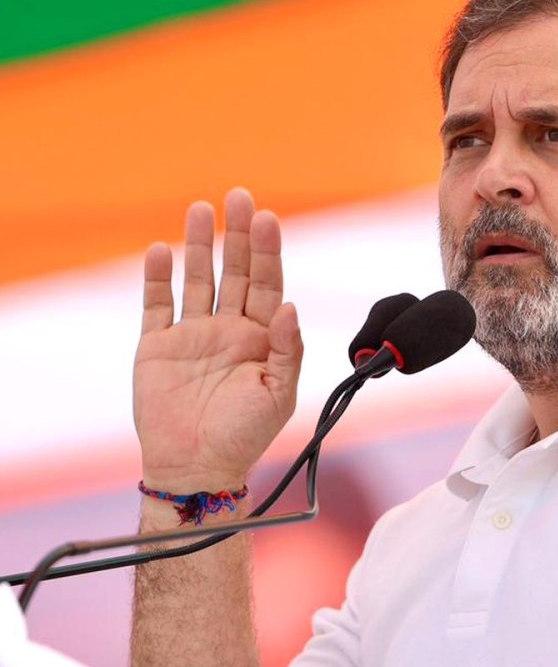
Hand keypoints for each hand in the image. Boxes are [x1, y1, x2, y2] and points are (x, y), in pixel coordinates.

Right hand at [133, 187, 302, 492]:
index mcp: (262, 340)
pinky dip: (157, 277)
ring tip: (201, 208)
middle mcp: (229, 331)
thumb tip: (291, 306)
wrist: (196, 469)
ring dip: (198, 245)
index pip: (267, 285)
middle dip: (238, 236)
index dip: (268, 252)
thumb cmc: (244, 436)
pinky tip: (161, 250)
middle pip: (235, 273)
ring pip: (197, 279)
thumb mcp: (278, 395)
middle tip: (239, 197)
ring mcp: (192, 335)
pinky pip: (156, 305)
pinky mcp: (157, 346)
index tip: (268, 219)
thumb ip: (289, 349)